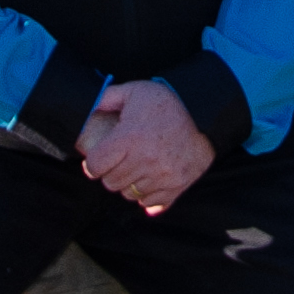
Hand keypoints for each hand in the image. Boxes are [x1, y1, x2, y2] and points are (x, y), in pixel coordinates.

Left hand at [78, 78, 215, 212]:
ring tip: (135, 167)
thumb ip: (107, 98)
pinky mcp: (176, 187)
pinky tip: (149, 179)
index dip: (93, 163)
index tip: (99, 158)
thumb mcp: (136, 91)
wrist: (205, 117)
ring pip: (129, 194)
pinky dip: (146, 194)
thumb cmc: (168, 104)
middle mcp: (145, 160)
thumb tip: (88, 107)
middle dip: (110, 172)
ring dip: (128, 183)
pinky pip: (149, 202)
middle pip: (111, 182)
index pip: (95, 166)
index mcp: (130, 138)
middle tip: (119, 161)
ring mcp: (161, 176)